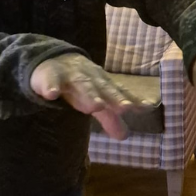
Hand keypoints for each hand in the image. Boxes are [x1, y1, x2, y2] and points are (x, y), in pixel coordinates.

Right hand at [30, 53, 151, 139]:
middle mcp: (90, 79)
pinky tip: (51, 94)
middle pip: (103, 88)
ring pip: (80, 84)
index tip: (147, 107)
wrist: (54, 58)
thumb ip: (109, 117)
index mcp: (102, 84)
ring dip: (88, 94)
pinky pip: (49, 80)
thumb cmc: (80, 83)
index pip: (119, 93)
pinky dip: (51, 86)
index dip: (132, 100)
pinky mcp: (49, 74)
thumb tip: (125, 137)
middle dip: (114, 98)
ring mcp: (70, 75)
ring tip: (95, 106)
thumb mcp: (95, 99)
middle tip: (124, 108)